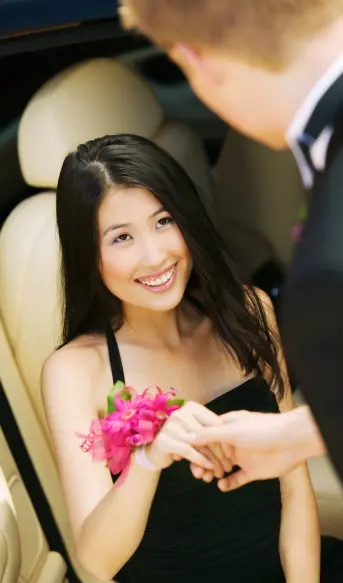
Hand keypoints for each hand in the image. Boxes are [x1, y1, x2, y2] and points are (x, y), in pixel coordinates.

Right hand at [146, 401, 229, 475]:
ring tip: (218, 472)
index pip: (214, 423)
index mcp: (192, 408)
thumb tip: (228, 441)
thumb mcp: (201, 433)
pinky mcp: (163, 441)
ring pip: (198, 444)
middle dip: (219, 453)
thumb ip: (212, 432)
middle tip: (227, 467)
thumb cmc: (182, 441)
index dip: (224, 440)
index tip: (231, 455)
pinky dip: (199, 460)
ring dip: (210, 460)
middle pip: (206, 434)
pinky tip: (206, 469)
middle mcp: (180, 413)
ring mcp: (170, 426)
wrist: (156, 453)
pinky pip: (187, 450)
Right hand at [188, 407, 325, 490]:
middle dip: (201, 462)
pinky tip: (221, 485)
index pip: (205, 436)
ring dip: (211, 472)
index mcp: (227, 427)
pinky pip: (236, 479)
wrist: (290, 442)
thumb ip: (210, 435)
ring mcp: (242, 456)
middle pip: (211, 453)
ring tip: (206, 478)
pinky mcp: (252, 471)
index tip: (183, 455)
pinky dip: (228, 483)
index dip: (194, 445)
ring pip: (221, 466)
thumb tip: (188, 437)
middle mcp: (233, 441)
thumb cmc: (261, 430)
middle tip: (196, 472)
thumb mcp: (232, 430)